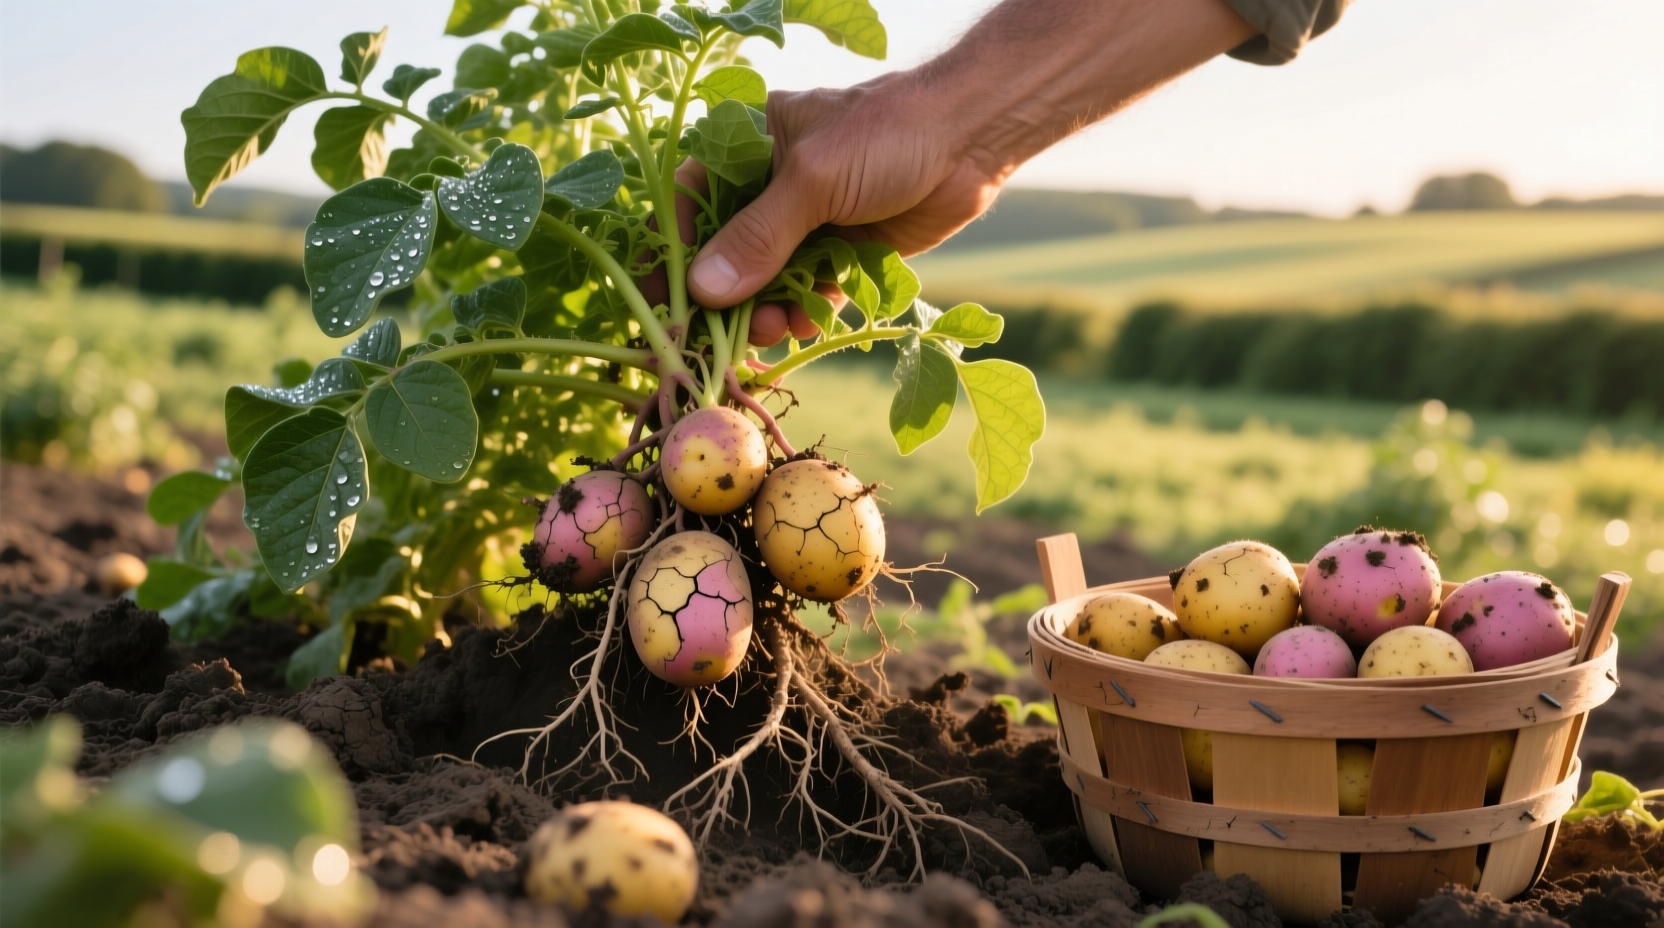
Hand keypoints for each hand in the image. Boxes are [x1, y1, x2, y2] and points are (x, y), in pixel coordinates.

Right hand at [686, 76, 1005, 319]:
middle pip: (728, 249)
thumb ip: (758, 236)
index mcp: (751, 143)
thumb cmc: (888, 132)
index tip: (666, 299)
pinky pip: (809, 291)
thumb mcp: (813, 179)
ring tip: (773, 330)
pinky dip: (805, 311)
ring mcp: (809, 219)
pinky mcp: (843, 249)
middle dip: (726, 294)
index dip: (676, 248)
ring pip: (769, 278)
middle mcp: (773, 183)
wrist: (970, 139)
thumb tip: (703, 290)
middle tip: (722, 334)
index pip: (693, 198)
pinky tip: (807, 324)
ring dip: (766, 309)